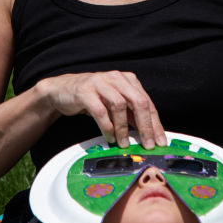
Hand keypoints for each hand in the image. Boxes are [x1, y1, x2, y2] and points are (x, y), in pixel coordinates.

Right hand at [36, 71, 166, 149]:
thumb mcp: (114, 103)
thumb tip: (148, 133)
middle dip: (145, 125)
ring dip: (124, 128)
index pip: (147, 102)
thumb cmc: (93, 98)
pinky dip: (107, 126)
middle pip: (138, 101)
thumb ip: (130, 114)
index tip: (160, 140)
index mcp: (127, 79)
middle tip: (148, 144)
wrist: (62, 90)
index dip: (155, 123)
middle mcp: (116, 78)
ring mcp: (100, 83)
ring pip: (119, 106)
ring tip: (124, 143)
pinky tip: (109, 137)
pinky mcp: (85, 91)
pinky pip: (100, 111)